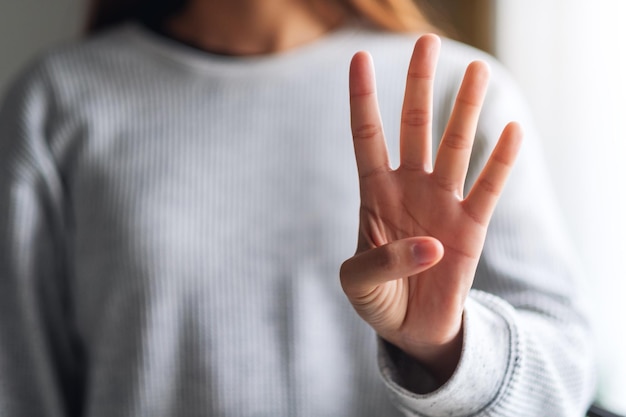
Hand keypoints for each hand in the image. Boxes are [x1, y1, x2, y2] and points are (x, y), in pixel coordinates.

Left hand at [340, 34, 522, 382]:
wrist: (411, 327)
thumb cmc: (377, 299)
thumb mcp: (357, 283)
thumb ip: (382, 262)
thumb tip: (431, 244)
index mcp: (375, 193)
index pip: (367, 136)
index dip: (363, 99)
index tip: (359, 59)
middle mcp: (410, 187)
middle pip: (415, 126)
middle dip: (420, 86)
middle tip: (428, 43)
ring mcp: (443, 202)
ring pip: (455, 146)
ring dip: (466, 110)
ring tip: (478, 70)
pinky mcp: (472, 227)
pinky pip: (488, 187)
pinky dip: (500, 162)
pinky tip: (511, 130)